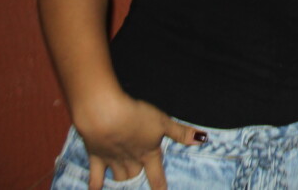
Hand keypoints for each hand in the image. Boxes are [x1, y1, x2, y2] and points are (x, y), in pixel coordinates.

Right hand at [73, 93, 205, 189]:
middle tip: (141, 185)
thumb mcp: (162, 122)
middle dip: (139, 182)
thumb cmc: (135, 116)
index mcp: (148, 154)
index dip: (160, 187)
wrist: (103, 115)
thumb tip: (203, 139)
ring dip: (123, 182)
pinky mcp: (96, 156)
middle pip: (136, 176)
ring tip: (125, 185)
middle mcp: (131, 160)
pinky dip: (95, 186)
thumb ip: (181, 133)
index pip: (157, 176)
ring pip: (119, 178)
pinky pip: (95, 176)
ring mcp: (112, 160)